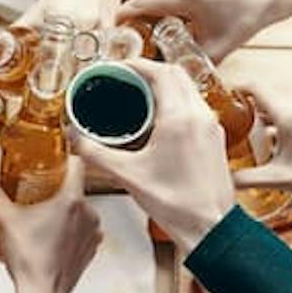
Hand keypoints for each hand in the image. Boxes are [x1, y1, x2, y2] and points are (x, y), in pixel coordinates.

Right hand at [0, 157, 101, 292]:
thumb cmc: (29, 261)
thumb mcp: (4, 219)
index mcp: (71, 200)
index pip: (77, 162)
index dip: (63, 158)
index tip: (51, 159)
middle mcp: (89, 212)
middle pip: (74, 187)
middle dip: (55, 187)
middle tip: (35, 193)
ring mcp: (93, 231)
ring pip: (80, 208)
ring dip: (63, 209)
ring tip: (41, 217)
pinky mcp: (92, 247)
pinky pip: (83, 227)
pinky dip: (71, 228)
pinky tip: (51, 235)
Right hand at [72, 59, 235, 248]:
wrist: (210, 228)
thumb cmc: (177, 204)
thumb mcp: (128, 176)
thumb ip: (97, 154)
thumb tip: (76, 138)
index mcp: (179, 118)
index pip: (160, 71)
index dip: (137, 64)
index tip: (119, 67)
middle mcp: (199, 115)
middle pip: (176, 74)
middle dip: (150, 71)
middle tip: (126, 78)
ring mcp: (211, 126)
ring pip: (188, 90)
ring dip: (165, 86)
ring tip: (140, 97)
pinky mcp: (215, 139)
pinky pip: (195, 107)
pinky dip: (177, 102)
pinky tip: (160, 121)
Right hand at [121, 0, 283, 60]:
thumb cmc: (246, 17)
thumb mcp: (217, 48)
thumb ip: (188, 63)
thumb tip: (165, 78)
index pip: (138, 5)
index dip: (123, 21)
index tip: (115, 35)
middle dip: (145, 18)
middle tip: (148, 37)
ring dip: (159, 5)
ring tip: (176, 19)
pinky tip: (187, 3)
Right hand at [231, 84, 291, 207]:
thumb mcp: (277, 180)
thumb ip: (244, 179)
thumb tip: (222, 181)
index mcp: (289, 115)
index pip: (255, 87)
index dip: (236, 89)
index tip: (223, 98)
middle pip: (265, 98)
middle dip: (246, 110)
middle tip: (230, 125)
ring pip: (278, 107)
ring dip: (262, 119)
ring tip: (248, 138)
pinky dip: (278, 125)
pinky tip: (272, 146)